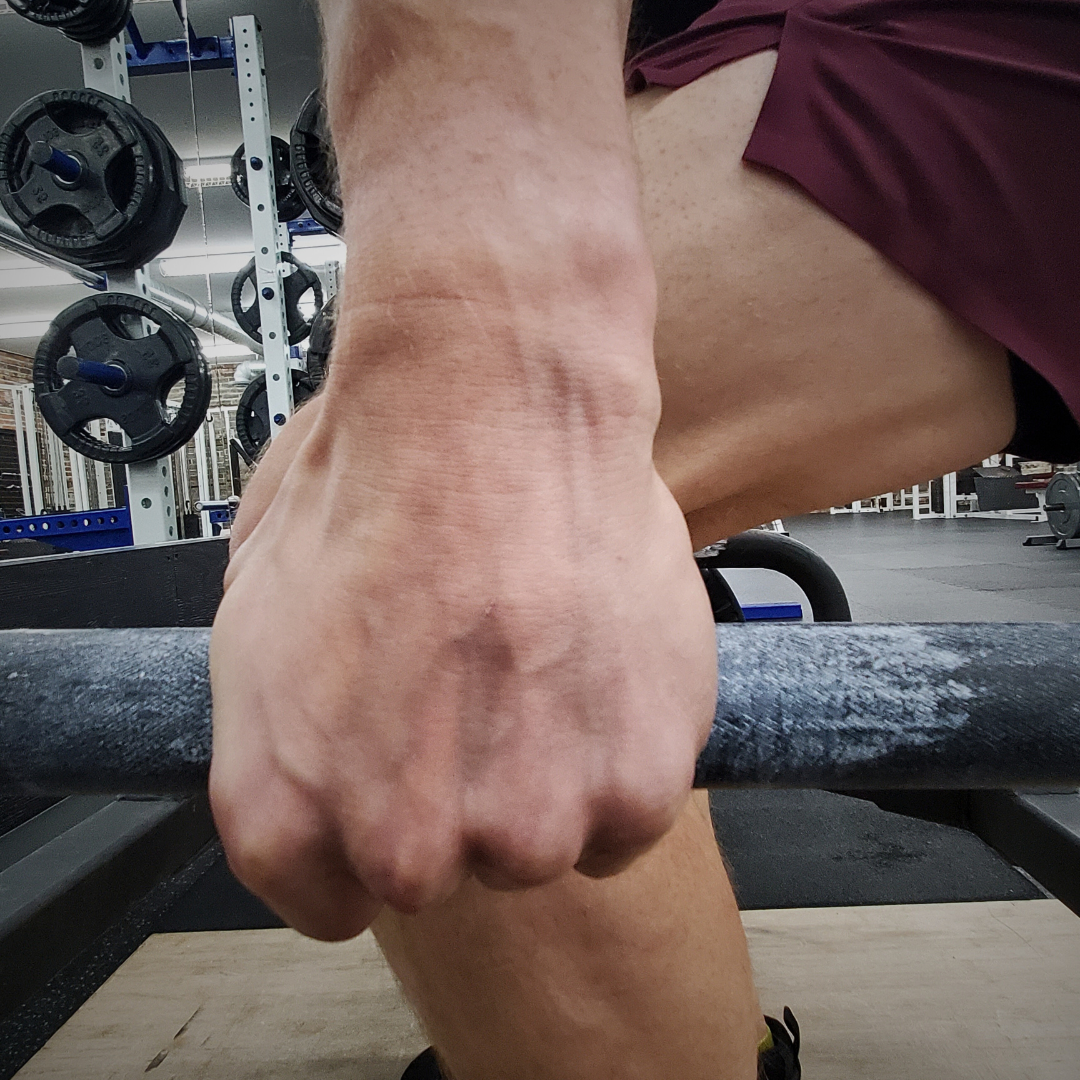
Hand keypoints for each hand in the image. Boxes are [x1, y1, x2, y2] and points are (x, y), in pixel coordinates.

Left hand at [208, 299, 717, 940]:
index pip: (327, 898)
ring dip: (543, 776)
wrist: (492, 401)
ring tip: (539, 665)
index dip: (366, 823)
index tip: (397, 773)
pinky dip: (618, 756)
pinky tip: (595, 671)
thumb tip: (325, 758)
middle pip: (434, 874)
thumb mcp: (258, 613)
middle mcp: (401, 846)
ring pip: (537, 847)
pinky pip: (624, 818)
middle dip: (453, 796)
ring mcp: (524, 828)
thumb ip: (283, 734)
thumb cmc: (378, 480)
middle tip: (475, 689)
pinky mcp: (632, 789)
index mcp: (288, 812)